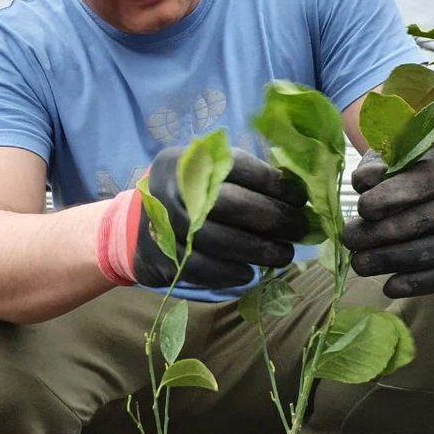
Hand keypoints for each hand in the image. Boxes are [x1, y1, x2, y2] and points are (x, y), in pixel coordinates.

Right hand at [96, 147, 307, 288]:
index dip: (274, 183)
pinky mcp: (161, 253)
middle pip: (230, 203)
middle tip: (299, 229)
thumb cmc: (188, 197)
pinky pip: (200, 267)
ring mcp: (163, 222)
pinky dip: (229, 272)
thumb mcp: (209, 174)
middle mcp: (172, 186)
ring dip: (257, 250)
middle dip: (272, 218)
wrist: (134, 226)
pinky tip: (250, 272)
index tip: (300, 198)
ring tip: (282, 255)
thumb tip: (297, 194)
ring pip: (217, 239)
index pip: (237, 166)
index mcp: (189, 160)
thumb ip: (245, 178)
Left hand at [341, 142, 433, 297]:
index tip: (362, 207)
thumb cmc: (404, 168)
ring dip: (396, 260)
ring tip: (359, 263)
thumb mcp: (389, 156)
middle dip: (387, 233)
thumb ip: (376, 167)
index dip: (396, 194)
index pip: (430, 177)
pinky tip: (388, 287)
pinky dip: (419, 284)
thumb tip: (364, 184)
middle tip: (350, 239)